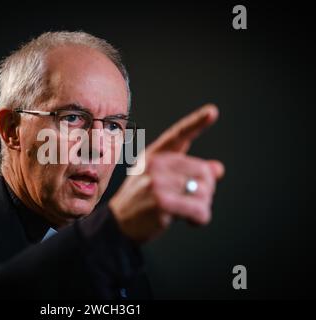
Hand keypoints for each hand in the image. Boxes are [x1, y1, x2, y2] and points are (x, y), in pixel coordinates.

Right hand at [109, 104, 224, 242]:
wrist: (119, 224)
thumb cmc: (142, 201)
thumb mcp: (161, 181)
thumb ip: (188, 172)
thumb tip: (218, 169)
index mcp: (155, 156)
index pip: (178, 135)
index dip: (196, 122)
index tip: (212, 111)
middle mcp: (155, 165)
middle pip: (204, 172)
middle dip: (206, 190)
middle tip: (193, 201)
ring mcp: (157, 183)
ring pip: (204, 192)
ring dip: (202, 207)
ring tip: (187, 213)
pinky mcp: (161, 202)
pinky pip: (199, 209)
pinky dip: (200, 218)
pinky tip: (190, 221)